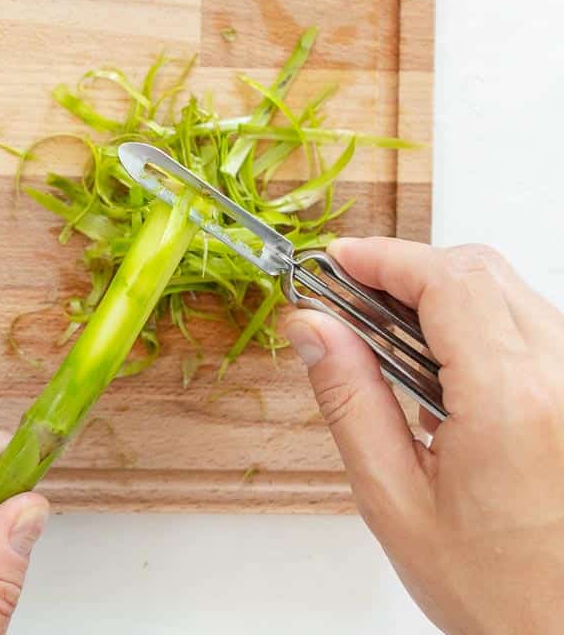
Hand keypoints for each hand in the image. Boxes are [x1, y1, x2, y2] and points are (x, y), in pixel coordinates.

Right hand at [282, 238, 563, 634]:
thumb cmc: (500, 593)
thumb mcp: (395, 500)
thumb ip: (349, 400)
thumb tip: (312, 328)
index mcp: (513, 403)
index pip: (448, 280)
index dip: (384, 257)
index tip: (339, 262)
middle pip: (482, 272)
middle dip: (410, 271)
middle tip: (352, 300)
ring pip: (513, 293)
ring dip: (448, 299)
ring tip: (395, 350)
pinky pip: (537, 330)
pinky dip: (484, 328)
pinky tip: (447, 377)